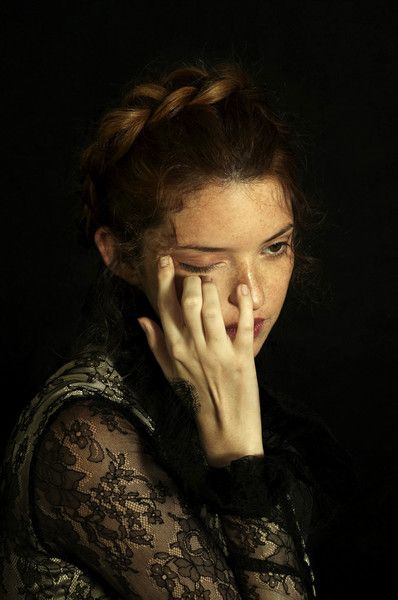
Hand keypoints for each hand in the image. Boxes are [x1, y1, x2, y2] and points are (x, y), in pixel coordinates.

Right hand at [137, 255, 263, 466]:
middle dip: (191, 280)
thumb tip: (143, 317)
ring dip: (213, 288)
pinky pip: (244, 325)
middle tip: (196, 273)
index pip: (165, 307)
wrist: (224, 429)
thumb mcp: (170, 373)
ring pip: (212, 309)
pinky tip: (243, 289)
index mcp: (175, 349)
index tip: (165, 260)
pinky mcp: (242, 358)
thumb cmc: (196, 399)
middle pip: (188, 302)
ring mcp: (218, 353)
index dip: (164, 280)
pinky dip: (245, 304)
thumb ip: (157, 344)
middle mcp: (194, 348)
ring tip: (214, 282)